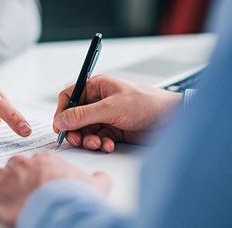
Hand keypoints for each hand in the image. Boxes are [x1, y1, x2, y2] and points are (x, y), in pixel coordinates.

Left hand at [0, 152, 110, 225]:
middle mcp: (24, 163)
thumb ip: (98, 178)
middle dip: (16, 175)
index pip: (35, 160)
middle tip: (20, 188)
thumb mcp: (96, 186)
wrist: (59, 212)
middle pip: (15, 165)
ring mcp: (7, 176)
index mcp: (45, 160)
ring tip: (2, 193)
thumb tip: (102, 177)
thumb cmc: (74, 198)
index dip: (35, 172)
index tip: (36, 180)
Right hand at [53, 75, 181, 151]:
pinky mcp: (114, 130)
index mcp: (97, 87)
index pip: (69, 96)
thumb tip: (61, 120)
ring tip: (97, 143)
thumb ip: (84, 115)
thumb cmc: (147, 103)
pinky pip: (98, 138)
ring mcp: (106, 116)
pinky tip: (109, 144)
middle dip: (75, 130)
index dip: (62, 111)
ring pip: (85, 130)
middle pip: (75, 117)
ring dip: (88, 139)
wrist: (172, 119)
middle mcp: (99, 101)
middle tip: (76, 140)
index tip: (59, 126)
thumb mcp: (111, 108)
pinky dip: (101, 143)